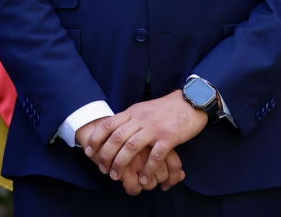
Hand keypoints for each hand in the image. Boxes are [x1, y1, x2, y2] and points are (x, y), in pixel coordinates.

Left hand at [83, 91, 205, 191]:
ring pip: (131, 147)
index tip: (89, 151)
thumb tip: (114, 129)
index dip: (96, 139)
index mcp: (133, 112)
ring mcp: (154, 128)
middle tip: (102, 169)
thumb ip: (130, 118)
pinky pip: (155, 156)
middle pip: (117, 138)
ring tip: (116, 176)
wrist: (190, 102)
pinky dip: (147, 168)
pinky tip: (143, 178)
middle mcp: (141, 119)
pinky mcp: (169, 137)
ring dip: (121, 163)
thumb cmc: (166, 108)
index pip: (109, 124)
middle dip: (106, 155)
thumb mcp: (143, 109)